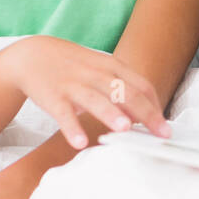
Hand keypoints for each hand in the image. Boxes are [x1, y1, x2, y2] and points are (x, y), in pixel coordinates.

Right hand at [0, 34, 169, 148]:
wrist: (34, 55)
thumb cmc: (76, 67)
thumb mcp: (102, 70)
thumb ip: (123, 89)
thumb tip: (143, 116)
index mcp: (113, 66)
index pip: (142, 86)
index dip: (156, 106)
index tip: (165, 127)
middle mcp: (97, 74)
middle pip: (126, 93)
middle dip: (146, 114)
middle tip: (160, 134)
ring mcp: (74, 84)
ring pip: (96, 99)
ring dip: (110, 114)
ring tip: (125, 129)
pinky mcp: (53, 97)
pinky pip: (64, 114)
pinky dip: (72, 128)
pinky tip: (80, 143)